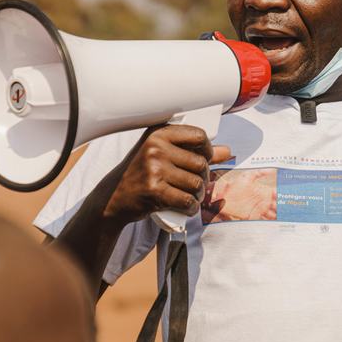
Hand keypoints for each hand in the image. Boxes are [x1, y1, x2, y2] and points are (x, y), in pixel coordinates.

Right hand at [103, 124, 231, 225]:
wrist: (114, 196)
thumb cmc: (142, 173)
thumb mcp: (163, 155)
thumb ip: (195, 151)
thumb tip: (227, 151)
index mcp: (159, 133)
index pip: (199, 135)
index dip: (208, 150)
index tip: (204, 159)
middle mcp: (156, 148)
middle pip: (201, 163)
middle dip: (204, 178)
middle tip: (197, 185)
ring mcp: (154, 169)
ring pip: (196, 183)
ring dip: (199, 195)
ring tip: (191, 196)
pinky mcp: (154, 190)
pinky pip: (187, 200)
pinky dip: (191, 207)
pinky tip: (187, 207)